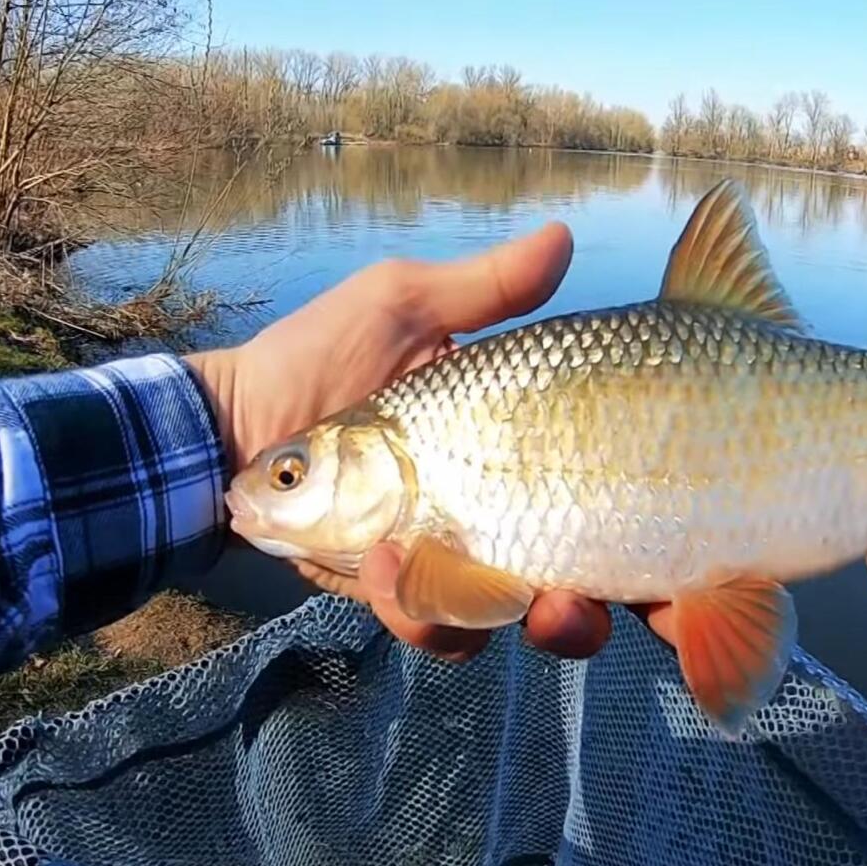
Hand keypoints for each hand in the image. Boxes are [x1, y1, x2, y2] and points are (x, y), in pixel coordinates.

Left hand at [185, 224, 617, 661]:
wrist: (229, 422)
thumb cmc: (317, 352)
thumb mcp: (402, 304)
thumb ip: (486, 288)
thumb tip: (564, 237)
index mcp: (508, 448)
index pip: (590, 499)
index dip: (626, 532)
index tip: (637, 531)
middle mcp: (489, 515)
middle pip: (567, 589)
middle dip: (577, 618)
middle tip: (568, 610)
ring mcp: (443, 559)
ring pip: (501, 621)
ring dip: (496, 617)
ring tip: (457, 583)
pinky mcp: (392, 592)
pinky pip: (428, 628)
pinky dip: (418, 612)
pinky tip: (387, 564)